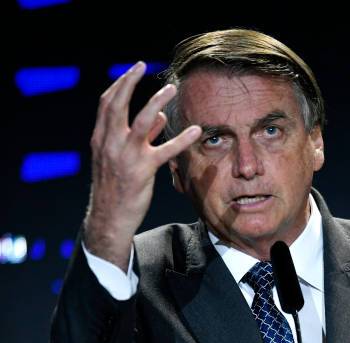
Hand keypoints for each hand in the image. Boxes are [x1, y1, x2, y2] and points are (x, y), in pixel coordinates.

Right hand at [83, 62, 200, 271]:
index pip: (106, 104)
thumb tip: (158, 117)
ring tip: (170, 89)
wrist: (109, 217)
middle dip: (129, 82)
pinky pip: (165, 151)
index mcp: (101, 138)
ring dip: (156, 101)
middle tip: (142, 65)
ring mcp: (126, 156)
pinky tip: (196, 130)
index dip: (119, 85)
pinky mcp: (143, 170)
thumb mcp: (119, 159)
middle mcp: (110, 143)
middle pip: (117, 105)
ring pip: (141, 121)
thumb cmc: (115, 186)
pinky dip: (181, 139)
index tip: (132, 71)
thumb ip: (141, 136)